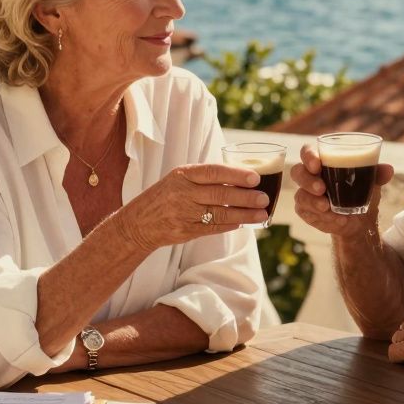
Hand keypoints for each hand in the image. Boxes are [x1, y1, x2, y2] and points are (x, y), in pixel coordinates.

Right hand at [118, 163, 268, 251]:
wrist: (139, 222)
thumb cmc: (166, 195)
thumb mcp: (179, 179)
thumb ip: (204, 177)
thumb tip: (241, 176)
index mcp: (183, 174)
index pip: (213, 172)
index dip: (236, 174)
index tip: (255, 178)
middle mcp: (183, 193)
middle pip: (220, 194)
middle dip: (245, 197)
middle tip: (265, 198)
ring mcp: (183, 214)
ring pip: (220, 214)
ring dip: (244, 214)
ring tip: (261, 213)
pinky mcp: (185, 232)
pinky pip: (213, 228)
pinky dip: (230, 226)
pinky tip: (244, 223)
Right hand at [290, 144, 394, 238]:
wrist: (361, 220)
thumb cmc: (362, 192)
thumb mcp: (372, 182)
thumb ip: (378, 173)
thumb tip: (389, 169)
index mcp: (323, 161)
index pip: (308, 152)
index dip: (308, 156)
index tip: (317, 164)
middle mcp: (310, 176)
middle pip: (298, 172)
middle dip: (307, 180)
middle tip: (322, 189)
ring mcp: (306, 194)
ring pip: (300, 195)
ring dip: (313, 202)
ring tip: (328, 208)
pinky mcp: (306, 211)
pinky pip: (306, 213)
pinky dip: (320, 217)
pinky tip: (335, 220)